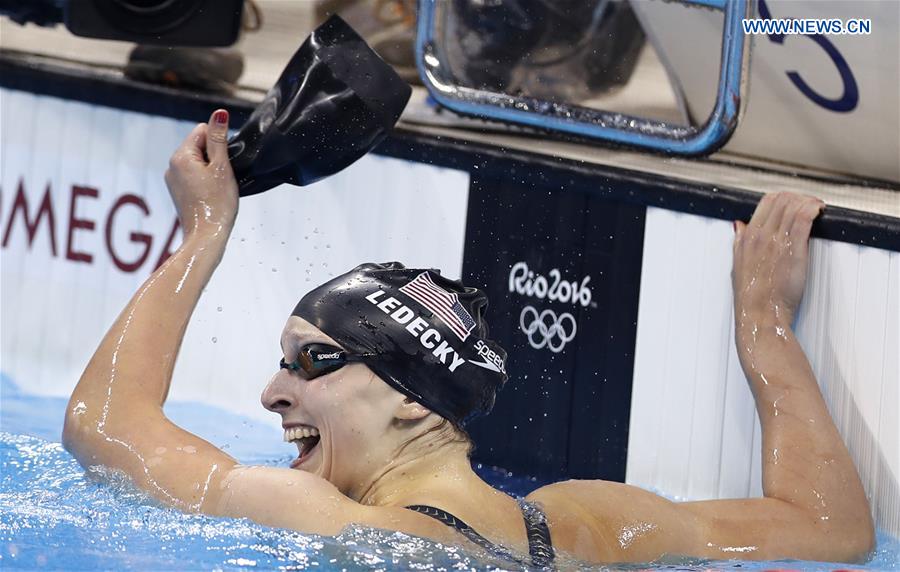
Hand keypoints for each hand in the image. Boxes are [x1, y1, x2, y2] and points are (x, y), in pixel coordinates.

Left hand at [164, 109, 238, 236]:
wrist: (207, 237)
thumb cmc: (218, 203)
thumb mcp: (222, 167)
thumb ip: (219, 138)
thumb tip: (219, 113)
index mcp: (180, 156)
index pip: (203, 131)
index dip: (219, 144)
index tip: (224, 164)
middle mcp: (171, 166)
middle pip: (199, 146)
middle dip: (215, 157)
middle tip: (222, 179)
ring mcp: (173, 180)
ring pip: (197, 162)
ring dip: (211, 170)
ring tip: (217, 189)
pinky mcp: (177, 192)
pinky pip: (193, 177)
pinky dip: (205, 182)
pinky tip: (212, 195)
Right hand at [732, 192, 823, 327]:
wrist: (759, 314)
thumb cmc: (751, 296)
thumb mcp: (737, 265)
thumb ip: (740, 242)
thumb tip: (740, 226)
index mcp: (747, 237)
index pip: (766, 202)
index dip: (783, 198)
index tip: (793, 203)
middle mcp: (760, 235)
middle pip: (782, 200)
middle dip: (798, 197)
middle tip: (809, 204)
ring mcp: (776, 241)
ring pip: (793, 205)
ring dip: (809, 201)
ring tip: (817, 208)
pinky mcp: (793, 249)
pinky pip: (803, 219)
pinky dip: (813, 209)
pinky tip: (819, 210)